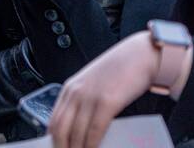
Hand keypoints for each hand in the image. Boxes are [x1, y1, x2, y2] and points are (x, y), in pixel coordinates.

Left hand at [49, 32, 159, 147]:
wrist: (140, 55)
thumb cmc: (119, 70)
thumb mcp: (92, 85)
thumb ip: (84, 103)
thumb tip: (80, 131)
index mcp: (70, 89)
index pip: (53, 121)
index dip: (53, 141)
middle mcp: (76, 92)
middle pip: (60, 129)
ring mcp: (90, 97)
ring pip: (76, 133)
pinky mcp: (107, 102)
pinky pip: (94, 130)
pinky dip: (92, 145)